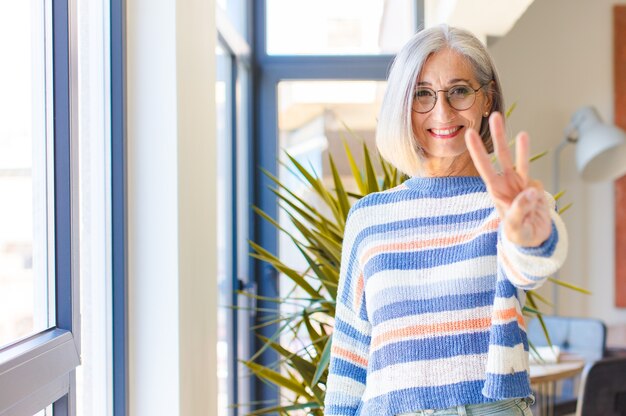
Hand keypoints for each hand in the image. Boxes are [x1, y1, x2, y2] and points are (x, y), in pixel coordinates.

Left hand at [465, 112, 550, 246]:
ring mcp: (521, 184)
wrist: (533, 239)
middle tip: (495, 115)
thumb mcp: (515, 227)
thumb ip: (520, 210)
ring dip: (522, 147)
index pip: (484, 166)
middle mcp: (506, 183)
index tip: (469, 133)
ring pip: (521, 161)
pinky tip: (535, 208)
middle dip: (499, 136)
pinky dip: (538, 194)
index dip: (477, 150)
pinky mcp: (535, 187)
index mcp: (495, 190)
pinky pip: (537, 185)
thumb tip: (531, 190)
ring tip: (523, 133)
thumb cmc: (518, 234)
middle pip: (501, 156)